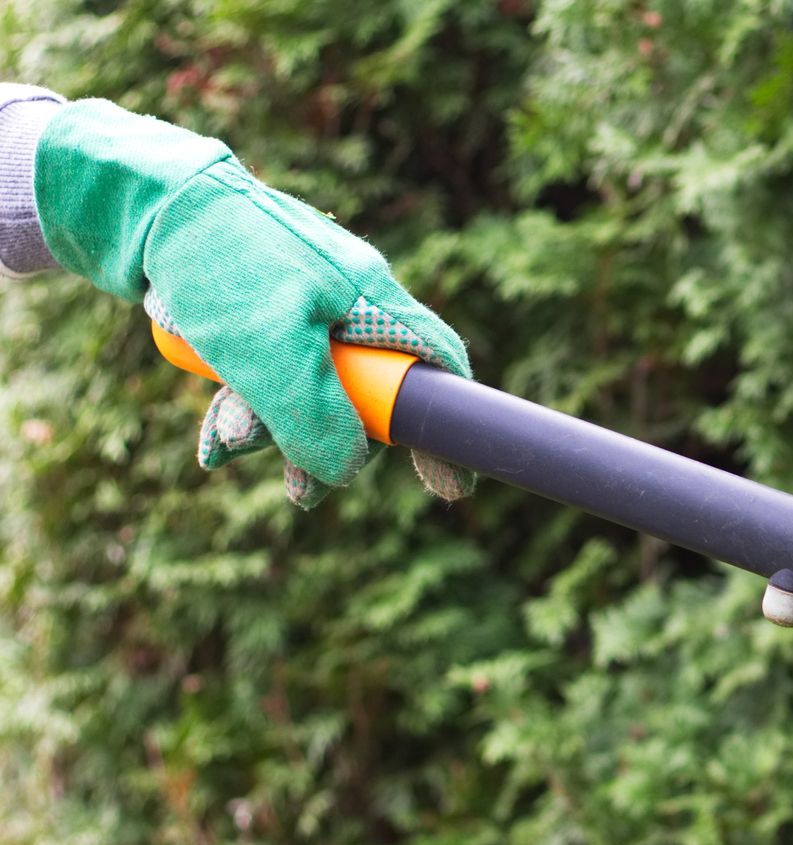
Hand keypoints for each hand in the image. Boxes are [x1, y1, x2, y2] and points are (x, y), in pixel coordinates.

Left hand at [33, 99, 470, 507]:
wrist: (138, 197)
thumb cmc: (215, 262)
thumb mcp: (269, 351)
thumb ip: (316, 417)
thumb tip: (344, 470)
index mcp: (373, 300)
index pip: (437, 368)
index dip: (445, 428)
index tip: (445, 484)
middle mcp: (349, 300)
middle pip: (367, 394)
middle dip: (328, 444)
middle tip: (297, 490)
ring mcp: (305, 303)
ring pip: (308, 387)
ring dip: (269, 428)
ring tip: (222, 443)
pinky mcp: (260, 305)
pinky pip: (268, 371)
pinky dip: (244, 402)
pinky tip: (212, 429)